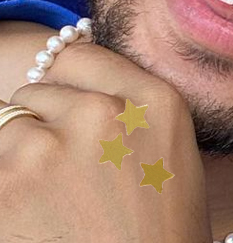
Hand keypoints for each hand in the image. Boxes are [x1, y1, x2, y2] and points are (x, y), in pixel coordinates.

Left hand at [0, 36, 211, 241]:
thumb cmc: (162, 231)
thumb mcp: (169, 149)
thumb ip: (128, 105)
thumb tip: (63, 84)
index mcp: (156, 101)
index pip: (77, 56)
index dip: (66, 85)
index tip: (67, 111)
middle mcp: (105, 114)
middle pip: (36, 92)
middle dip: (41, 125)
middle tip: (68, 174)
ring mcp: (51, 150)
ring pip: (5, 130)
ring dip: (17, 159)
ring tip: (51, 201)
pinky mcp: (7, 189)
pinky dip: (8, 192)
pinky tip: (36, 218)